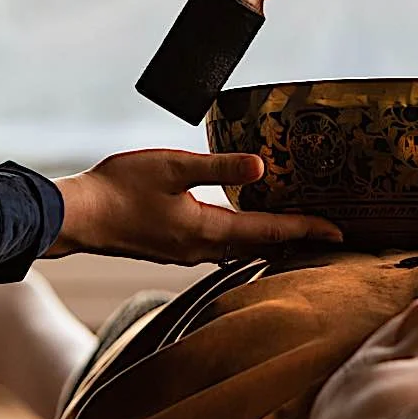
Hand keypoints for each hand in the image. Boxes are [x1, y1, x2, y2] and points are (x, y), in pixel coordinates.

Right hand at [46, 150, 342, 264]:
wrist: (77, 217)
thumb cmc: (119, 188)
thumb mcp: (172, 167)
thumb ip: (218, 166)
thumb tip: (261, 166)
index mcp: (208, 231)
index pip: (271, 232)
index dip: (307, 230)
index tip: (340, 233)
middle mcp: (203, 249)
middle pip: (263, 248)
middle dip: (298, 243)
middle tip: (330, 238)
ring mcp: (187, 252)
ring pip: (243, 251)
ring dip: (272, 244)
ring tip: (298, 236)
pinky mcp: (174, 248)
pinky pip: (223, 249)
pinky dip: (245, 241)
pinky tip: (246, 232)